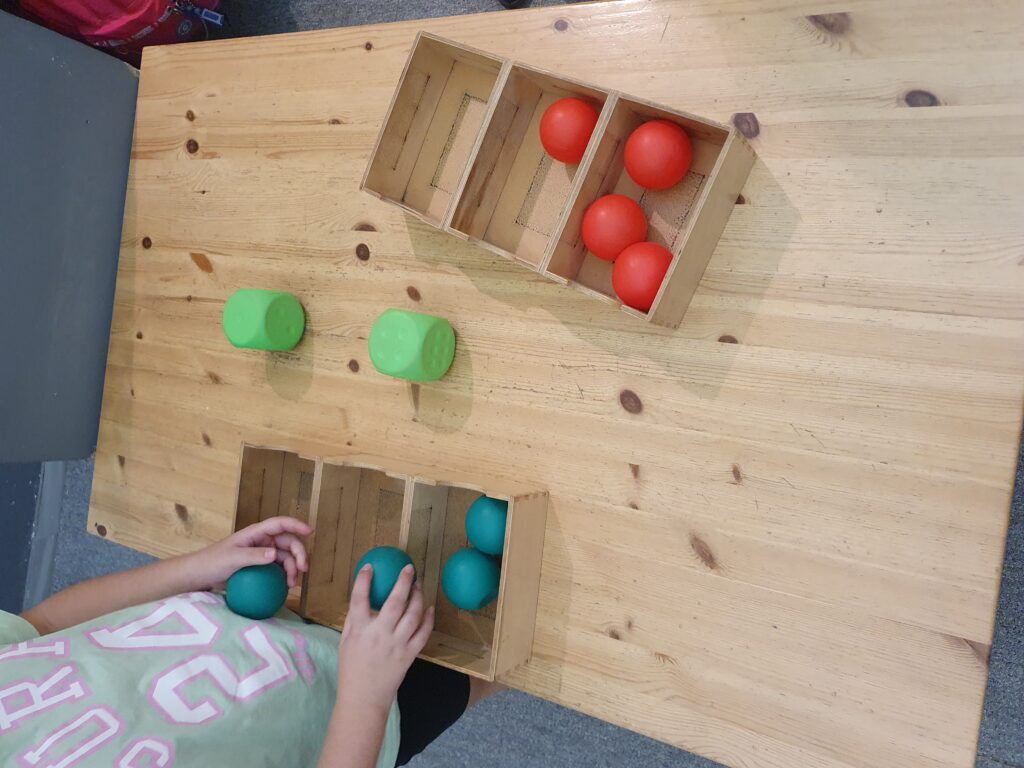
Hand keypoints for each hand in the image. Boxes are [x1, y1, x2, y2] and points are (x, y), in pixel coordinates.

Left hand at [192, 516, 312, 589]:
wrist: (198, 576)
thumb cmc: (212, 562)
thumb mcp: (232, 559)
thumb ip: (254, 556)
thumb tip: (276, 554)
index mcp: (256, 533)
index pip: (280, 524)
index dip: (296, 525)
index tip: (310, 531)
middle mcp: (262, 541)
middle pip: (288, 542)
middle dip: (299, 554)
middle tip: (303, 570)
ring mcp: (262, 554)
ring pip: (285, 557)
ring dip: (293, 568)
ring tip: (292, 584)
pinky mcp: (260, 568)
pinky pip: (277, 570)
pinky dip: (284, 576)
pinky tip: (286, 587)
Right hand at [337, 564, 433, 713]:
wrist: (364, 698)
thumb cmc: (351, 669)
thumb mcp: (346, 642)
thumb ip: (354, 620)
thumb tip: (362, 599)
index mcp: (359, 631)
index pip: (359, 600)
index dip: (364, 581)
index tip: (369, 566)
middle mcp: (379, 635)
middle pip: (394, 602)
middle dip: (403, 582)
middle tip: (409, 568)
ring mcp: (397, 645)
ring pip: (413, 615)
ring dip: (418, 597)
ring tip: (418, 586)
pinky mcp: (409, 654)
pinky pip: (423, 633)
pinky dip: (428, 619)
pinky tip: (429, 608)